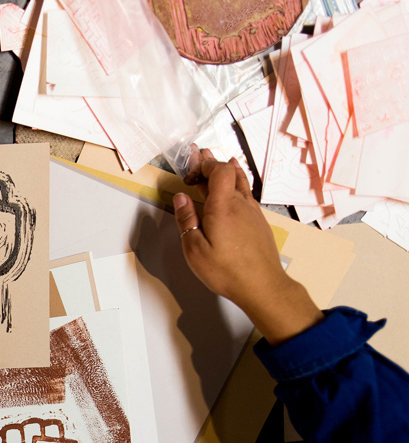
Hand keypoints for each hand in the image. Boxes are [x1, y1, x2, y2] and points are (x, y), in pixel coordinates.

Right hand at [174, 146, 323, 344]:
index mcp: (223, 207)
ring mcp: (253, 212)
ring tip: (217, 163)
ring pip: (241, 181)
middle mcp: (241, 204)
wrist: (262, 286)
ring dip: (226, 171)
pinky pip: (247, 194)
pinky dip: (236, 185)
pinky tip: (232, 190)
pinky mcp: (258, 222)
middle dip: (212, 163)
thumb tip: (181, 198)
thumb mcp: (195, 249)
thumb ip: (187, 220)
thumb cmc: (227, 271)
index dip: (204, 165)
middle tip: (199, 156)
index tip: (190, 173)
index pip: (219, 170)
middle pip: (230, 171)